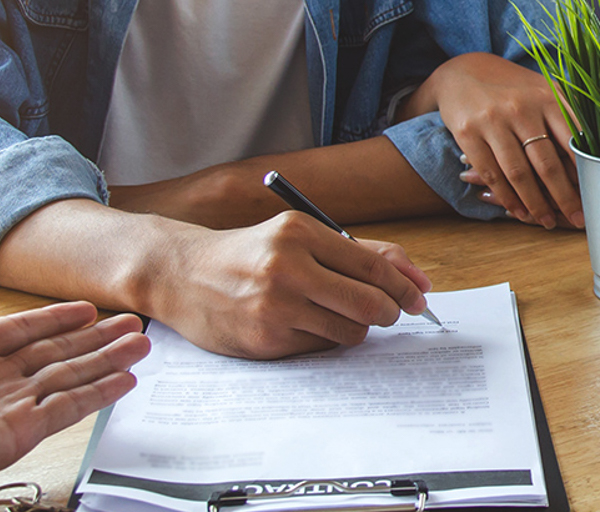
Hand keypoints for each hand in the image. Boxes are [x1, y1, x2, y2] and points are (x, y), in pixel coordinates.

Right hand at [157, 211, 432, 359]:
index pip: (374, 267)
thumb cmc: (248, 254)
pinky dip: (320, 339)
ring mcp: (274, 306)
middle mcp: (287, 266)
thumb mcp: (297, 236)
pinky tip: (299, 324)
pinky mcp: (265, 339)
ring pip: (349, 331)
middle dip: (388, 313)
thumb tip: (416, 278)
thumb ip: (358, 252)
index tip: (419, 298)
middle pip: (370, 304)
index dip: (405, 288)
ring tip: (331, 314)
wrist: (181, 274)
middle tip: (387, 313)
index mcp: (299, 232)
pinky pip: (320, 348)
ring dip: (353, 328)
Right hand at [399, 52, 582, 228]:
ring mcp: (493, 122)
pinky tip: (518, 212)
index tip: (596, 196)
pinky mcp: (468, 134)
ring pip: (519, 174)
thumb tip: (593, 156)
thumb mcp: (542, 91)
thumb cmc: (511, 88)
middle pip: (547, 163)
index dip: (585, 172)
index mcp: (546, 97)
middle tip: (578, 220)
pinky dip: (507, 197)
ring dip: (535, 204)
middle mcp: (521, 109)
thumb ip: (566, 116)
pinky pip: (492, 174)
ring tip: (547, 222)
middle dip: (565, 197)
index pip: (572, 142)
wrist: (462, 72)